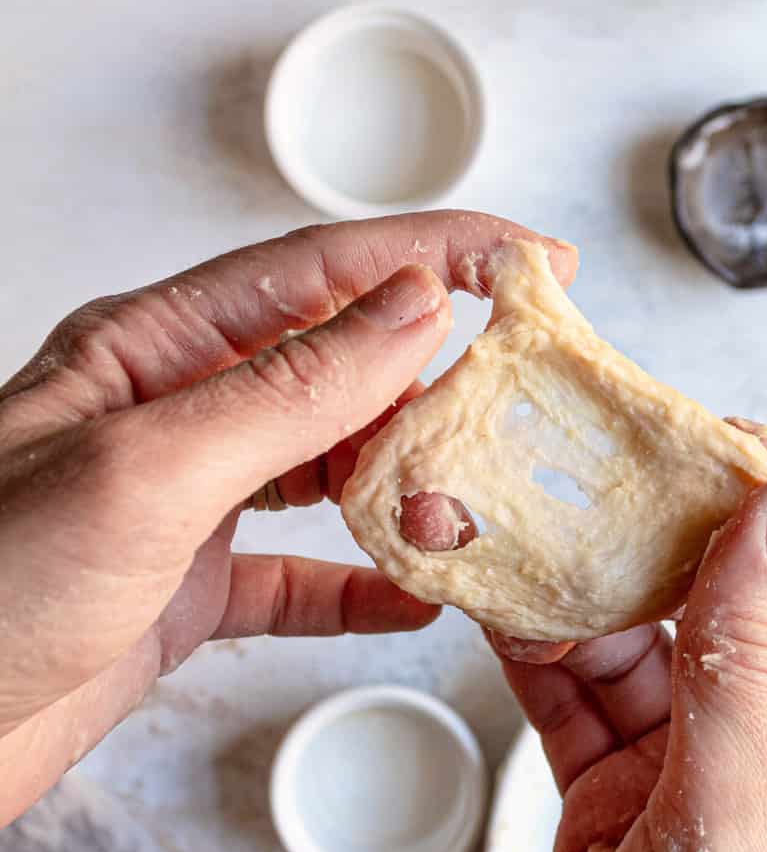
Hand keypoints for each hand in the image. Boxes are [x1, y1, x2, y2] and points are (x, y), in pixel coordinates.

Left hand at [0, 212, 575, 827]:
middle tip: (516, 412)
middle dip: (434, 384)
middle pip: (337, 366)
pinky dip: (360, 586)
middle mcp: (172, 414)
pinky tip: (413, 598)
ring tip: (466, 507)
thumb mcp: (148, 470)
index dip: (436, 253)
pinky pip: (296, 576)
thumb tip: (414, 306)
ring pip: (327, 468)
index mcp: (153, 349)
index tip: (532, 261)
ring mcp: (179, 504)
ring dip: (405, 484)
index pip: (322, 272)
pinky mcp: (179, 592)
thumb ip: (290, 390)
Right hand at [453, 433, 766, 851]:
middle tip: (605, 453)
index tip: (739, 439)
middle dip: (680, 515)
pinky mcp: (612, 796)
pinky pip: (577, 688)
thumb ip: (744, 660)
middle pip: (746, 584)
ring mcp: (692, 766)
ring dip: (587, 574)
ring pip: (646, 628)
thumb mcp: (734, 827)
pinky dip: (534, 640)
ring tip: (522, 514)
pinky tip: (490, 591)